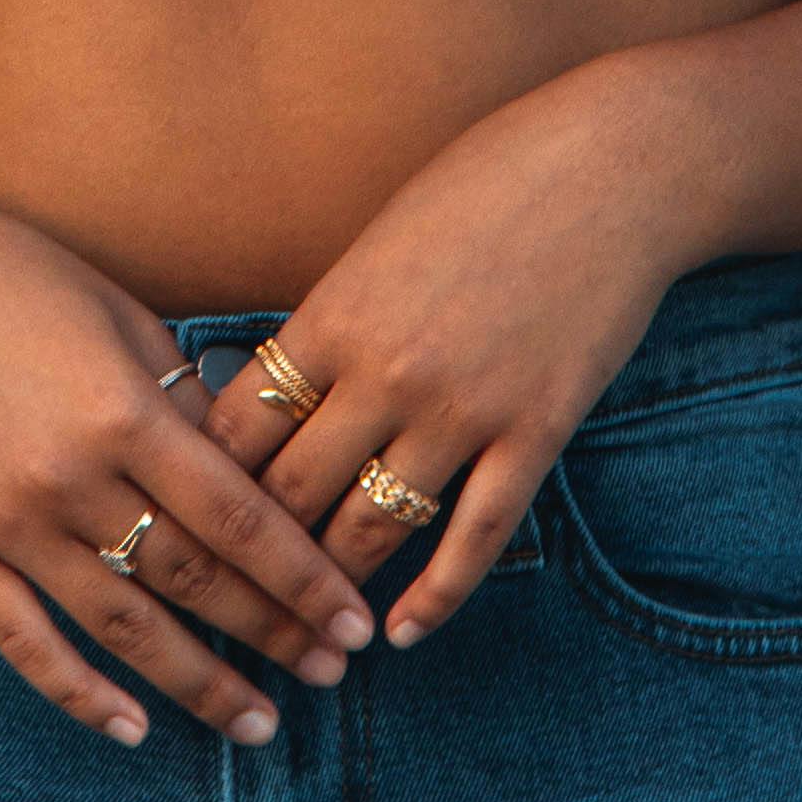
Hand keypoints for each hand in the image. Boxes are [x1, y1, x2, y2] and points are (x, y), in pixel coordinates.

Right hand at [0, 179, 377, 751]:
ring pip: (122, 628)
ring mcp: (6, 523)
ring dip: (198, 683)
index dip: (304, 580)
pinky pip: (24, 643)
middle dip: (272, 634)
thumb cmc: (8, 273)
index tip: (354, 622)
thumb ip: (182, 397)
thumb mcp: (117, 314)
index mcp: (122, 410)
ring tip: (260, 723)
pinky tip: (132, 728)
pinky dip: (80, 695)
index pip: (238, 520)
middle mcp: (69, 478)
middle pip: (193, 581)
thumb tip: (251, 467)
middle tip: (333, 673)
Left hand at [205, 67, 695, 646]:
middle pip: (291, 497)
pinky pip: (473, 538)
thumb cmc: (487, 183)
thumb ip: (332, 323)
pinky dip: (434, 599)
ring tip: (309, 634)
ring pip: (372, 533)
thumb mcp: (381, 240)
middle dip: (256, 561)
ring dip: (333, 593)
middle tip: (235, 606)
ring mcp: (464, 409)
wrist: (612, 167)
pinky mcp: (536, 432)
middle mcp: (387, 373)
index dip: (204, 490)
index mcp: (333, 316)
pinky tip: (405, 633)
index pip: (236, 433)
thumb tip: (277, 393)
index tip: (190, 528)